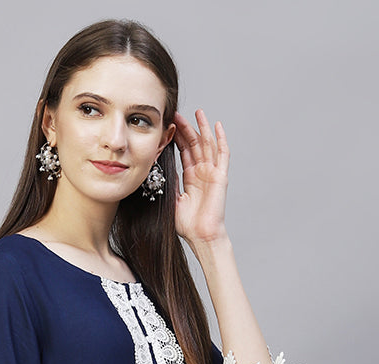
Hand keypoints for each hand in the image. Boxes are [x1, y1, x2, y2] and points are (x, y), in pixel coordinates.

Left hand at [173, 109, 228, 245]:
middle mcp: (202, 172)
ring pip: (207, 145)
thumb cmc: (187, 225)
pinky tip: (217, 125)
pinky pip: (223, 154)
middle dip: (187, 128)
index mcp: (191, 178)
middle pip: (195, 144)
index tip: (169, 124)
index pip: (184, 152)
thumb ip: (167, 183)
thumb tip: (155, 169)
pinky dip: (221, 139)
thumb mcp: (171, 200)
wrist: (201, 236)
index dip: (178, 137)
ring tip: (198, 112)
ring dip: (203, 128)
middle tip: (177, 113)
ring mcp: (212, 173)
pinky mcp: (221, 176)